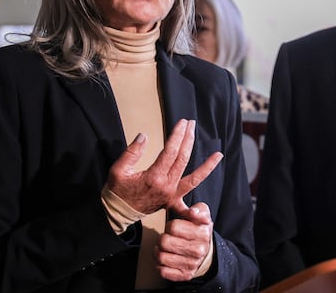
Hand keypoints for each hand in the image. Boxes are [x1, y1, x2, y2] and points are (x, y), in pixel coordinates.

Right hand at [106, 119, 222, 213]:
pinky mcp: (171, 203)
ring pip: (194, 180)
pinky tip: (208, 212)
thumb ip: (131, 152)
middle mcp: (166, 187)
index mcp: (153, 177)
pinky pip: (187, 208)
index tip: (182, 123)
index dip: (177, 135)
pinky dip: (197, 211)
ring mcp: (171, 196)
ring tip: (218, 155)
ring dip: (206, 166)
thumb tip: (144, 136)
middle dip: (189, 139)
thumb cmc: (117, 190)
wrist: (117, 212)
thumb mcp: (118, 170)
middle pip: (183, 159)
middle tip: (192, 124)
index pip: (170, 151)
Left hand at [156, 202, 213, 281]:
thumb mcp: (203, 214)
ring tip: (164, 248)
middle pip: (164, 242)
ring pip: (161, 257)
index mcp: (201, 234)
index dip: (170, 225)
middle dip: (162, 238)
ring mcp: (191, 264)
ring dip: (158, 251)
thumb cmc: (200, 231)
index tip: (174, 227)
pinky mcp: (184, 275)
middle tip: (167, 238)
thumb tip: (192, 212)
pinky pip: (163, 271)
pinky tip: (165, 258)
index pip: (172, 227)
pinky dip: (159, 265)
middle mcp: (197, 250)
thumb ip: (198, 209)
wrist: (208, 252)